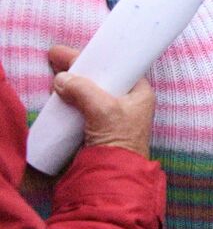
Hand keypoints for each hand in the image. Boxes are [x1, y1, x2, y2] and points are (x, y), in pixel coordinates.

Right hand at [47, 45, 154, 159]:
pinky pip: (83, 107)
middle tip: (57, 59)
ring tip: (56, 74)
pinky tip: (59, 94)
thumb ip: (83, 90)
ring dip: (74, 84)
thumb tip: (62, 79)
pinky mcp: (99, 128)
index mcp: (140, 93)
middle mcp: (129, 102)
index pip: (119, 67)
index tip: (73, 52)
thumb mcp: (103, 109)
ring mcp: (113, 115)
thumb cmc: (119, 140)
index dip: (98, 57)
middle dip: (81, 69)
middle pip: (103, 79)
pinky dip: (72, 99)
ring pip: (91, 92)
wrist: (112, 176)